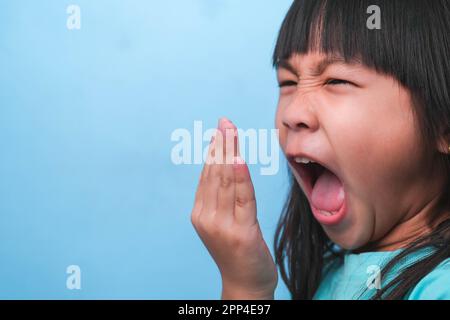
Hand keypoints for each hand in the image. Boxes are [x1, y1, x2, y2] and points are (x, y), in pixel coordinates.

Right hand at [190, 118, 277, 299]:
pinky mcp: (241, 233)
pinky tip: (239, 159)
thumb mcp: (225, 222)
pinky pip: (242, 199)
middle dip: (221, 144)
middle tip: (225, 121)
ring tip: (231, 130)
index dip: (214, 150)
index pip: (207, 175)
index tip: (220, 129)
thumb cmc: (238, 251)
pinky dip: (241, 177)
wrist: (246, 284)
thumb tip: (226, 166)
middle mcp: (206, 218)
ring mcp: (222, 226)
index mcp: (200, 213)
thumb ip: (223, 197)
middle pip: (214, 174)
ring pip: (226, 182)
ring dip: (229, 153)